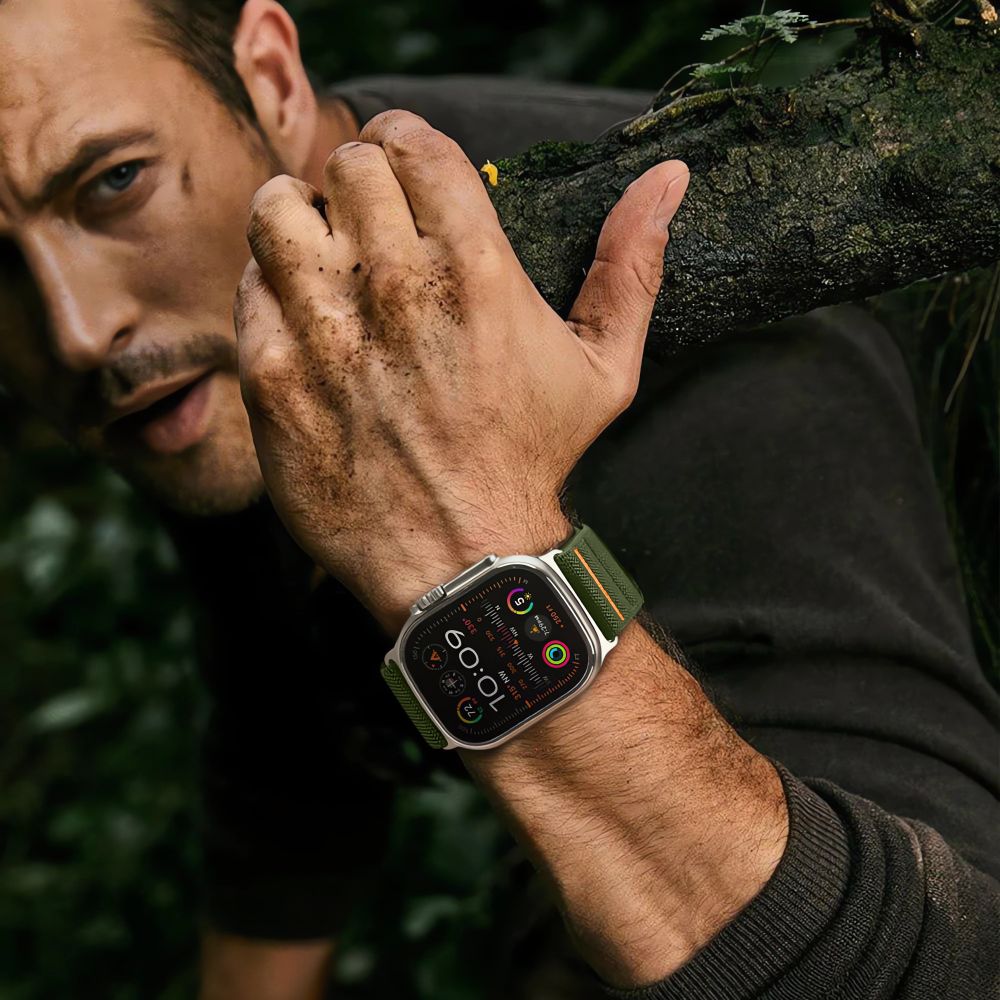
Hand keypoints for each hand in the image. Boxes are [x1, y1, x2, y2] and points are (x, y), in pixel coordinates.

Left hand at [235, 110, 687, 629]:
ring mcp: (327, 332)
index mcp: (476, 268)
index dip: (404, 143)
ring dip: (298, 219)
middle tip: (368, 222)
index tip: (405, 170)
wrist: (463, 558)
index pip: (412, 142)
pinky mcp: (275, 379)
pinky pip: (250, 289)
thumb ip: (631, 265)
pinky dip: (269, 290)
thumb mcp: (606, 367)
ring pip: (278, 209)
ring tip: (322, 253)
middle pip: (346, 167)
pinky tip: (302, 320)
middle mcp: (396, 288)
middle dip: (357, 182)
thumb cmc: (533, 460)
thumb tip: (667, 180)